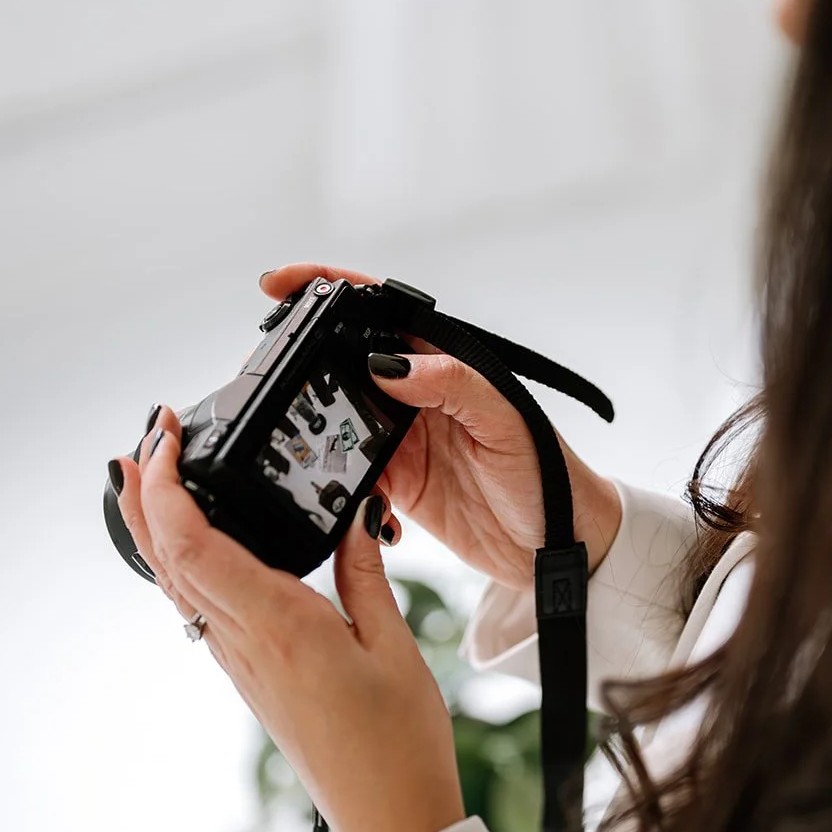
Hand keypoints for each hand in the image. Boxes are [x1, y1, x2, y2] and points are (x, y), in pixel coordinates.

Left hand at [113, 408, 464, 831]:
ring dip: (160, 527)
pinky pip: (202, 607)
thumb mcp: (395, 643)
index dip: (167, 486)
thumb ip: (365, 572)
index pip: (193, 544)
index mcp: (278, 625)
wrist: (387, 818)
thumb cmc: (398, 744)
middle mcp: (245, 643)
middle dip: (146, 494)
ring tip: (161, 477)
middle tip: (148, 437)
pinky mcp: (252, 675)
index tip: (167, 438)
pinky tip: (204, 543)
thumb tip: (353, 512)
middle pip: (167, 559)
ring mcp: (242, 663)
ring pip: (178, 583)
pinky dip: (188, 562)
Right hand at [260, 265, 622, 590]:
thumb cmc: (549, 475)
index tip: (278, 286)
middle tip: (271, 375)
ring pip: (337, 418)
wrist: (560, 546)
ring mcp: (401, 438)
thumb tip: (387, 365)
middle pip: (342, 361)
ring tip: (306, 444)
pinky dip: (339, 486)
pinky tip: (354, 500)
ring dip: (317, 430)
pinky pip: (347, 475)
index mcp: (443, 362)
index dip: (325, 289)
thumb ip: (453, 385)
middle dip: (303, 363)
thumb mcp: (506, 422)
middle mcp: (416, 393)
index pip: (376, 310)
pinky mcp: (395, 484)